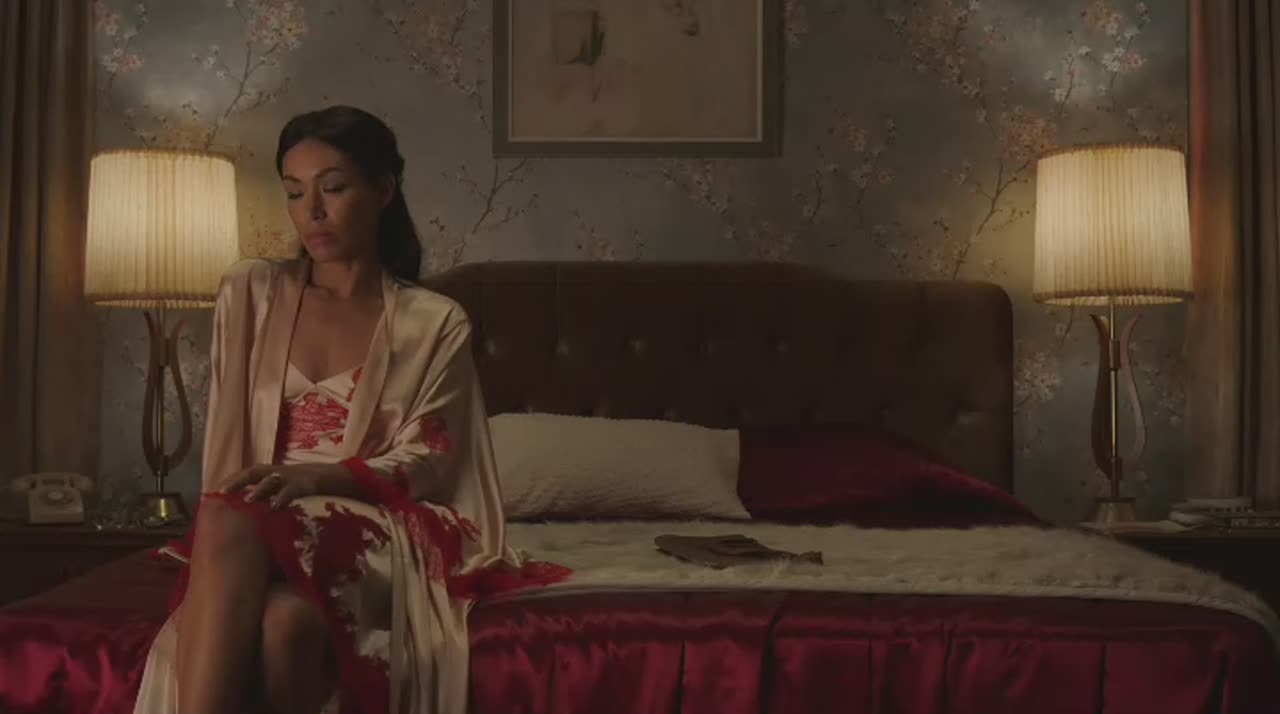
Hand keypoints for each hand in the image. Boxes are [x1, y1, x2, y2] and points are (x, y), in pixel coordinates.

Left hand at [219, 463, 350, 508]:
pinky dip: (282, 498)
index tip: (214, 492)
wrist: (336, 477)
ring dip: (258, 489)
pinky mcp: (305, 484)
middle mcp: (278, 472)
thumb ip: (269, 495)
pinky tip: (274, 507)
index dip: (231, 481)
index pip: (246, 473)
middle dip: (237, 481)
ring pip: (270, 479)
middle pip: (253, 472)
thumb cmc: (307, 487)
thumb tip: (249, 510)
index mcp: (272, 472)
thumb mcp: (285, 488)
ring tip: (246, 500)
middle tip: (222, 492)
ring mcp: (291, 476)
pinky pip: (291, 490)